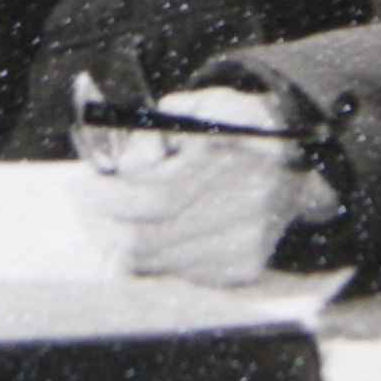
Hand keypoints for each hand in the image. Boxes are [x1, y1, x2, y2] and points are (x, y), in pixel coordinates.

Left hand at [71, 86, 338, 284]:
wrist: (299, 158)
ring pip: (155, 263)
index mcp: (231, 157)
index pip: (153, 198)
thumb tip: (116, 172)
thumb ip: (151, 133)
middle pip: (146, 242)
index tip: (81, 189)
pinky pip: (177, 273)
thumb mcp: (194, 107)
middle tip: (88, 208)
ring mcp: (245, 244)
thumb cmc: (231, 125)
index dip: (107, 200)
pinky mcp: (243, 269)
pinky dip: (158, 254)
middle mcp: (244, 206)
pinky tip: (164, 228)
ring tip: (122, 215)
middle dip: (104, 226)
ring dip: (125, 242)